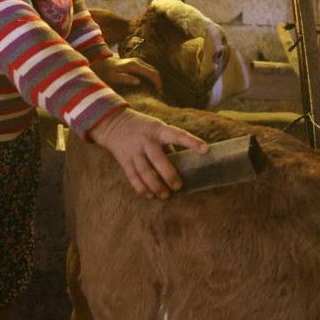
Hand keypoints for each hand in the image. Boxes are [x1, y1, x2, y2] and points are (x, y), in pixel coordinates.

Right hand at [88, 108, 208, 199]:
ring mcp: (134, 151)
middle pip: (158, 159)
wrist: (114, 123)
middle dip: (169, 174)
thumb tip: (185, 162)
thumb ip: (168, 142)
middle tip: (178, 186)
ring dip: (155, 185)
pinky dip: (141, 188)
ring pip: (144, 171)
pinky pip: (133, 176)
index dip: (192, 142)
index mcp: (158, 130)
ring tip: (165, 195)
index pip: (178, 135)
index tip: (206, 150)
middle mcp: (146, 140)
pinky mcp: (124, 160)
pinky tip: (149, 195)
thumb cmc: (143, 127)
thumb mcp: (157, 127)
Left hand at [90, 56, 162, 94]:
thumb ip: (126, 79)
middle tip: (159, 94)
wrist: (102, 63)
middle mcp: (138, 62)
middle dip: (159, 82)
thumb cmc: (107, 72)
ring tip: (156, 90)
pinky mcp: (137, 63)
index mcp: (134, 65)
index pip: (151, 73)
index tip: (159, 93)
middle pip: (154, 71)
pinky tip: (151, 84)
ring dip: (156, 79)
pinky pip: (148, 70)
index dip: (157, 83)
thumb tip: (138, 82)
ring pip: (152, 70)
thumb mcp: (114, 77)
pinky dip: (152, 77)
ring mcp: (138, 61)